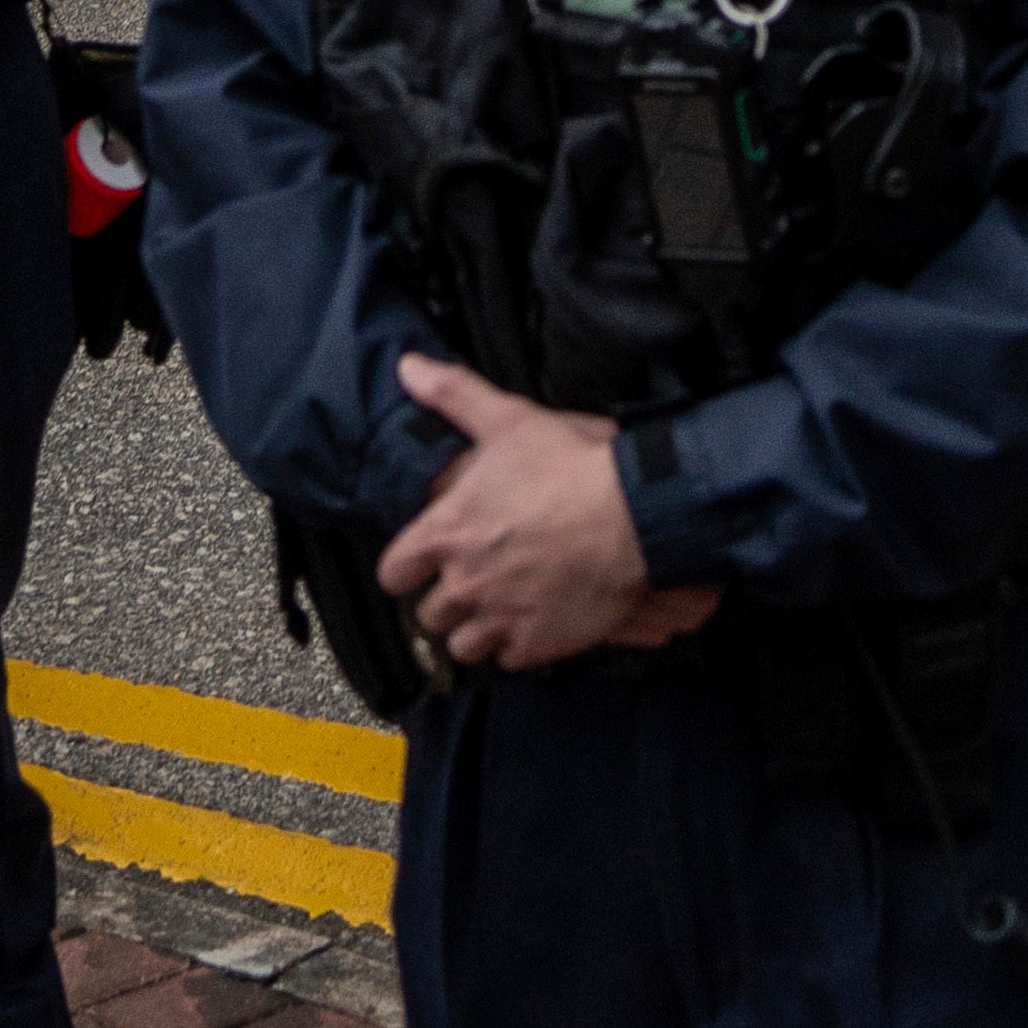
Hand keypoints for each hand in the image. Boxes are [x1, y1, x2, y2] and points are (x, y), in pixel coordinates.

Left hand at [372, 354, 720, 674]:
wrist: (635, 514)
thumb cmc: (571, 466)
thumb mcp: (507, 419)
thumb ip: (452, 394)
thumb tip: (408, 367)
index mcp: (446, 532)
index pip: (392, 573)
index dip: (407, 567)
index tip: (424, 561)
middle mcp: (465, 582)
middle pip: (428, 614)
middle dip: (446, 599)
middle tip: (474, 579)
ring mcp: (500, 617)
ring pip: (462, 646)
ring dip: (475, 629)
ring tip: (499, 606)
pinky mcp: (537, 644)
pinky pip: (508, 660)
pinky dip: (516, 646)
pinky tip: (533, 619)